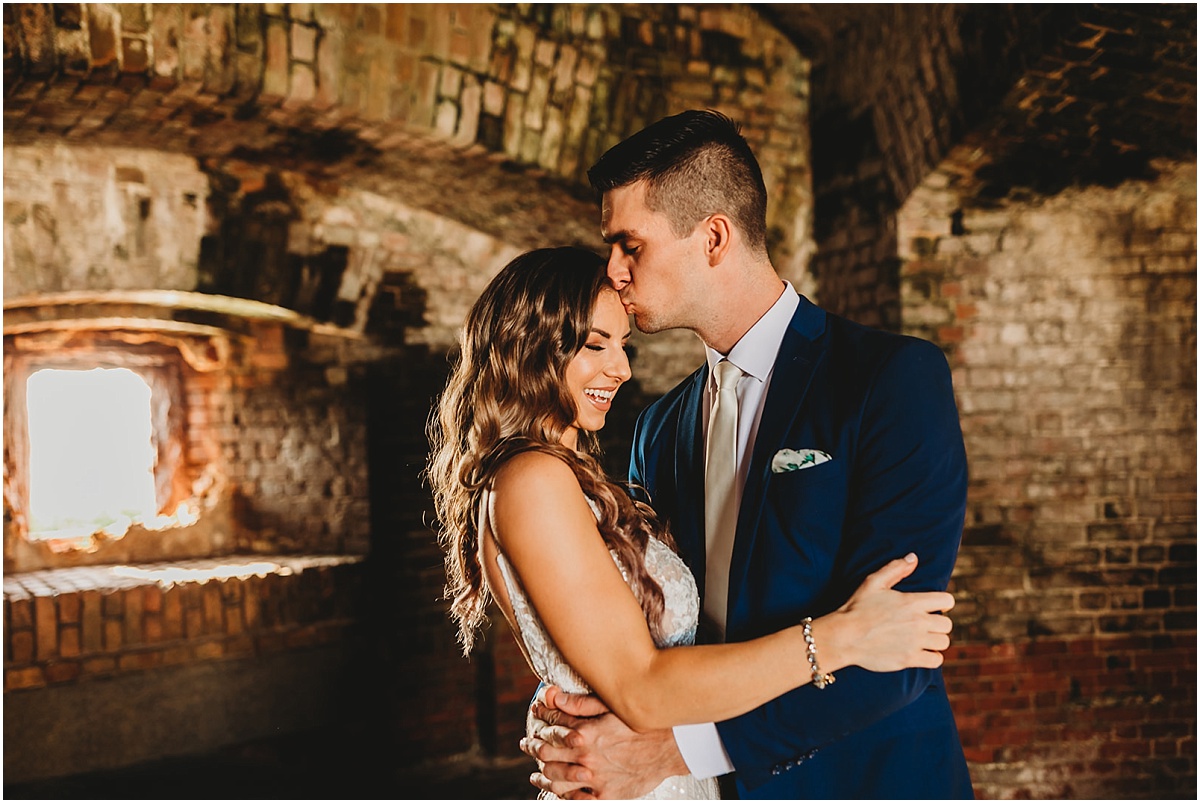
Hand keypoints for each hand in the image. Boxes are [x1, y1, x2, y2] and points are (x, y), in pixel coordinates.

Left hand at [521, 685, 687, 798]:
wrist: (672, 748)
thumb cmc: (644, 724)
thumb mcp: (612, 706)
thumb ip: (580, 704)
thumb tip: (554, 697)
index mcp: (585, 733)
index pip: (551, 725)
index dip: (540, 717)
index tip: (536, 714)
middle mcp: (585, 758)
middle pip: (546, 753)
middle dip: (533, 747)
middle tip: (527, 745)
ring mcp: (593, 779)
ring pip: (555, 779)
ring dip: (541, 776)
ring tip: (535, 775)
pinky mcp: (604, 796)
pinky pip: (575, 799)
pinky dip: (562, 795)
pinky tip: (558, 790)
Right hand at [824, 553, 954, 672]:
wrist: (844, 636)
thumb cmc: (857, 607)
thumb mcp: (873, 582)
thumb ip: (895, 568)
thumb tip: (913, 558)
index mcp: (912, 602)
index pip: (947, 600)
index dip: (943, 603)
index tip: (935, 607)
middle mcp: (918, 622)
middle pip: (947, 624)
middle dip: (938, 623)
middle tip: (926, 624)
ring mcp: (915, 642)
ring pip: (943, 642)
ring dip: (936, 640)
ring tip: (924, 639)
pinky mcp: (909, 659)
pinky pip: (936, 660)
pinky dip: (932, 657)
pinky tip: (922, 653)